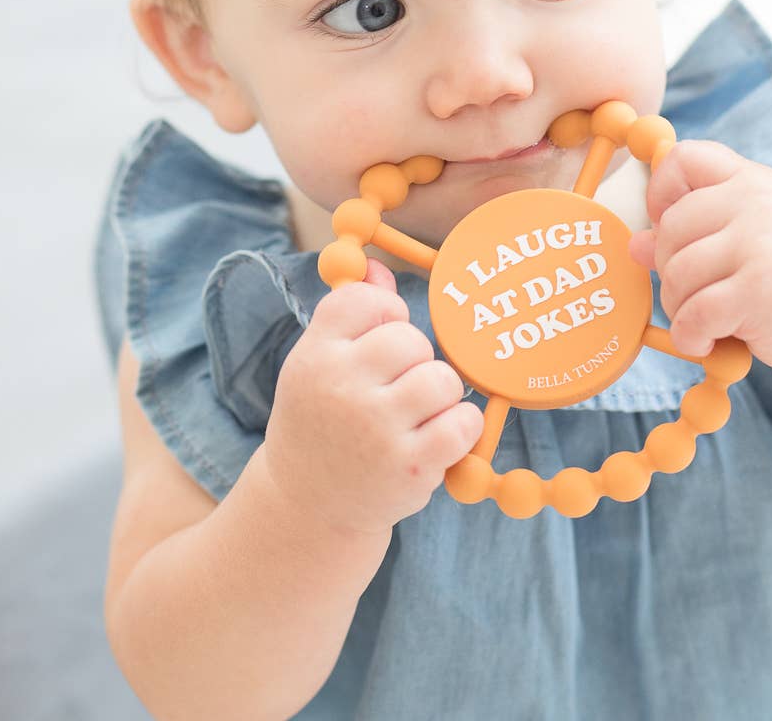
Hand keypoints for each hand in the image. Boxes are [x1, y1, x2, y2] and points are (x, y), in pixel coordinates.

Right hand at [263, 257, 483, 535]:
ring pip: (442, 378)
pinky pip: (463, 422)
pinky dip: (461, 426)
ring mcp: (376, 430)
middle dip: (415, 359)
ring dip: (440, 393)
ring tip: (418, 413)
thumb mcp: (319, 364)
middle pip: (411, 338)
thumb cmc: (322, 421)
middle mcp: (341, 388)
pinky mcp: (410, 467)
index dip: (386, 316)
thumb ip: (352, 313)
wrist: (308, 505)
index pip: (366, 300)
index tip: (379, 343)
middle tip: (398, 387)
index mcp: (315, 356)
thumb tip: (377, 267)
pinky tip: (438, 436)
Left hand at [627, 139, 771, 374]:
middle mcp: (756, 201)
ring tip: (705, 320)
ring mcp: (759, 243)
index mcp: (752, 180)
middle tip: (695, 293)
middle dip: (670, 268)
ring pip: (677, 273)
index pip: (683, 158)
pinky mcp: (758, 290)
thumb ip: (696, 233)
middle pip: (671, 228)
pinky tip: (707, 342)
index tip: (670, 226)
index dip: (661, 193)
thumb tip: (635, 244)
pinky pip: (693, 313)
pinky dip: (690, 336)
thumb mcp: (751, 236)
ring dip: (679, 307)